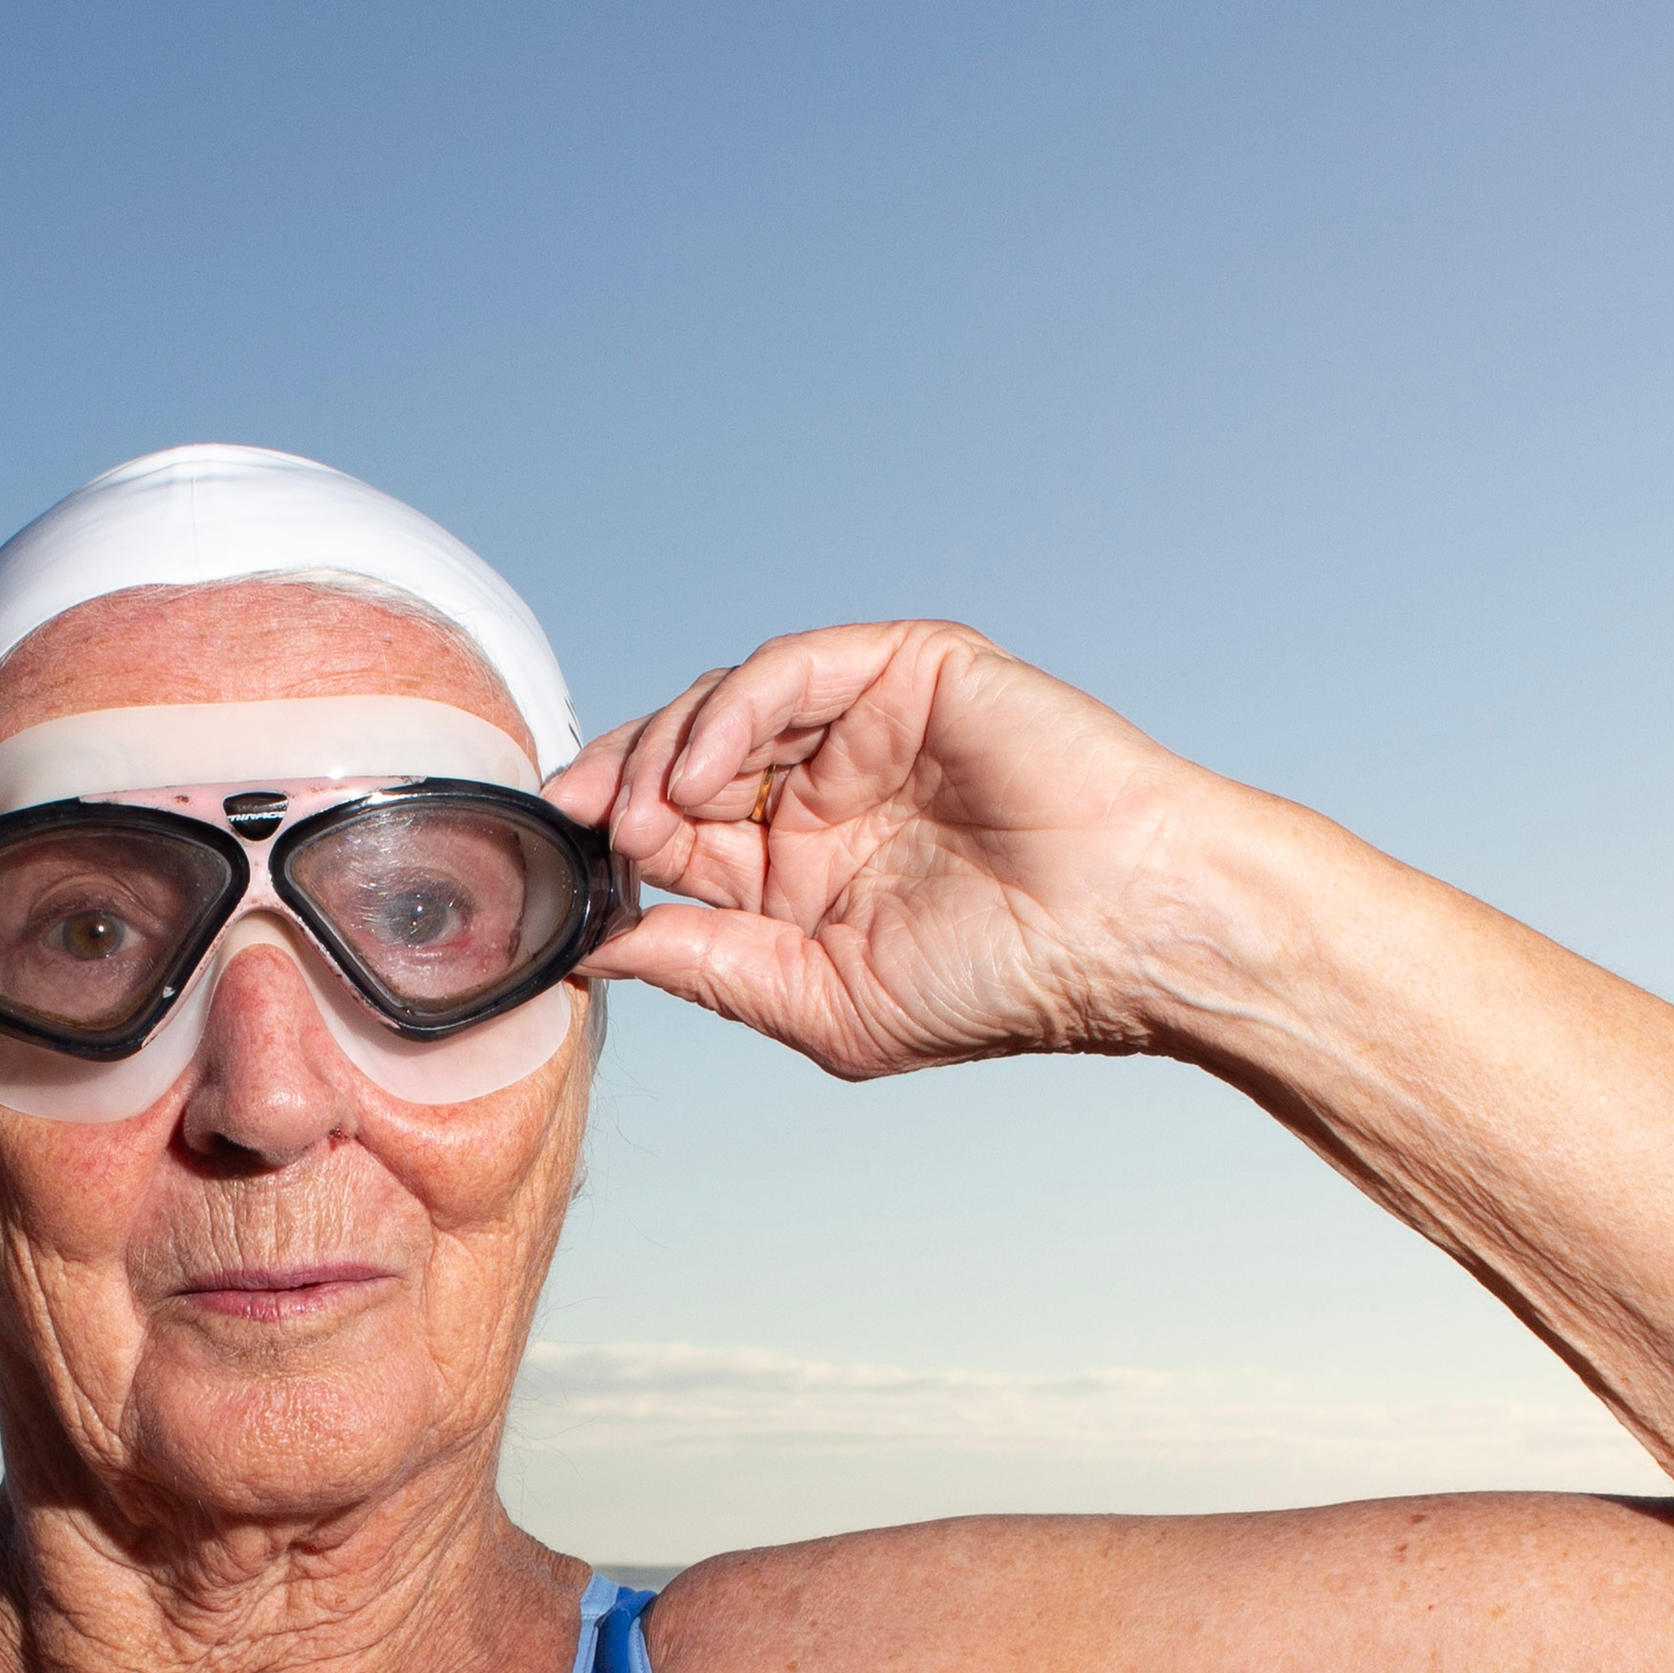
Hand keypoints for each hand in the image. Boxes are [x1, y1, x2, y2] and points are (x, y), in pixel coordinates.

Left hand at [553, 624, 1236, 1078]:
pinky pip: (790, 673)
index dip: (606, 839)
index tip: (550, 862)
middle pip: (682, 756)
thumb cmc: (1002, 984)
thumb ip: (709, 966)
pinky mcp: (907, 670)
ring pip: (723, 706)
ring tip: (642, 815)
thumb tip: (598, 950)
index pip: (675, 832)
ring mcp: (864, 724)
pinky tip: (699, 776)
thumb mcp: (819, 1002)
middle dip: (614, 783)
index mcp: (800, 866)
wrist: (1123, 938)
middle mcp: (823, 787)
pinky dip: (729, 714)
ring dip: (663, 753)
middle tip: (572, 820)